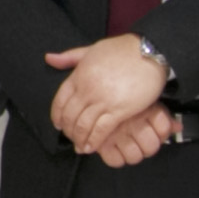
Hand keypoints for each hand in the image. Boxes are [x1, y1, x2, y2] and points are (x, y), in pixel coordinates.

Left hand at [42, 37, 172, 156]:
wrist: (149, 53)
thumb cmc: (123, 50)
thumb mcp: (91, 49)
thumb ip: (69, 57)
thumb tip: (49, 58)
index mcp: (78, 76)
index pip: (59, 101)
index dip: (57, 116)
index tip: (58, 125)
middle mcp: (86, 89)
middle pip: (70, 116)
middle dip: (68, 130)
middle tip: (71, 138)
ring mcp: (102, 100)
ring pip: (83, 125)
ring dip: (79, 139)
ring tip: (80, 147)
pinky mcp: (119, 110)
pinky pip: (101, 130)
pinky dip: (94, 141)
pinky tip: (92, 148)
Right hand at [90, 105, 181, 169]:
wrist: (93, 92)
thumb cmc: (118, 96)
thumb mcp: (144, 101)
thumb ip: (164, 117)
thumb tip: (178, 127)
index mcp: (146, 110)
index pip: (164, 130)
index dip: (162, 135)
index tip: (156, 134)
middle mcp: (133, 123)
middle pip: (151, 147)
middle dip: (148, 147)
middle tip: (141, 142)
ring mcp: (118, 134)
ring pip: (135, 157)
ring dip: (133, 154)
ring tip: (128, 147)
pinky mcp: (102, 143)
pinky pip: (115, 161)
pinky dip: (116, 159)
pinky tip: (116, 150)